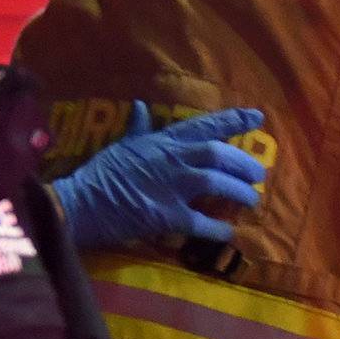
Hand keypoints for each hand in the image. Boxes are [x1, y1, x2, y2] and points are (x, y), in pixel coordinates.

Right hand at [53, 103, 266, 250]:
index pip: (206, 125)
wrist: (81, 202)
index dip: (234, 120)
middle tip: (259, 175)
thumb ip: (138, 128)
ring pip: (216, 183)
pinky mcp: (166, 215)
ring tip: (252, 200)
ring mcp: (170, 187)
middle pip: (219, 155)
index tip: (258, 117)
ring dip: (239, 192)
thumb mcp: (122, 144)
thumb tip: (142, 107)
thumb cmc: (101, 173)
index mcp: (164, 141)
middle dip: (243, 163)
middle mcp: (172, 159)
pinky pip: (201, 222)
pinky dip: (218, 228)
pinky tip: (229, 232)